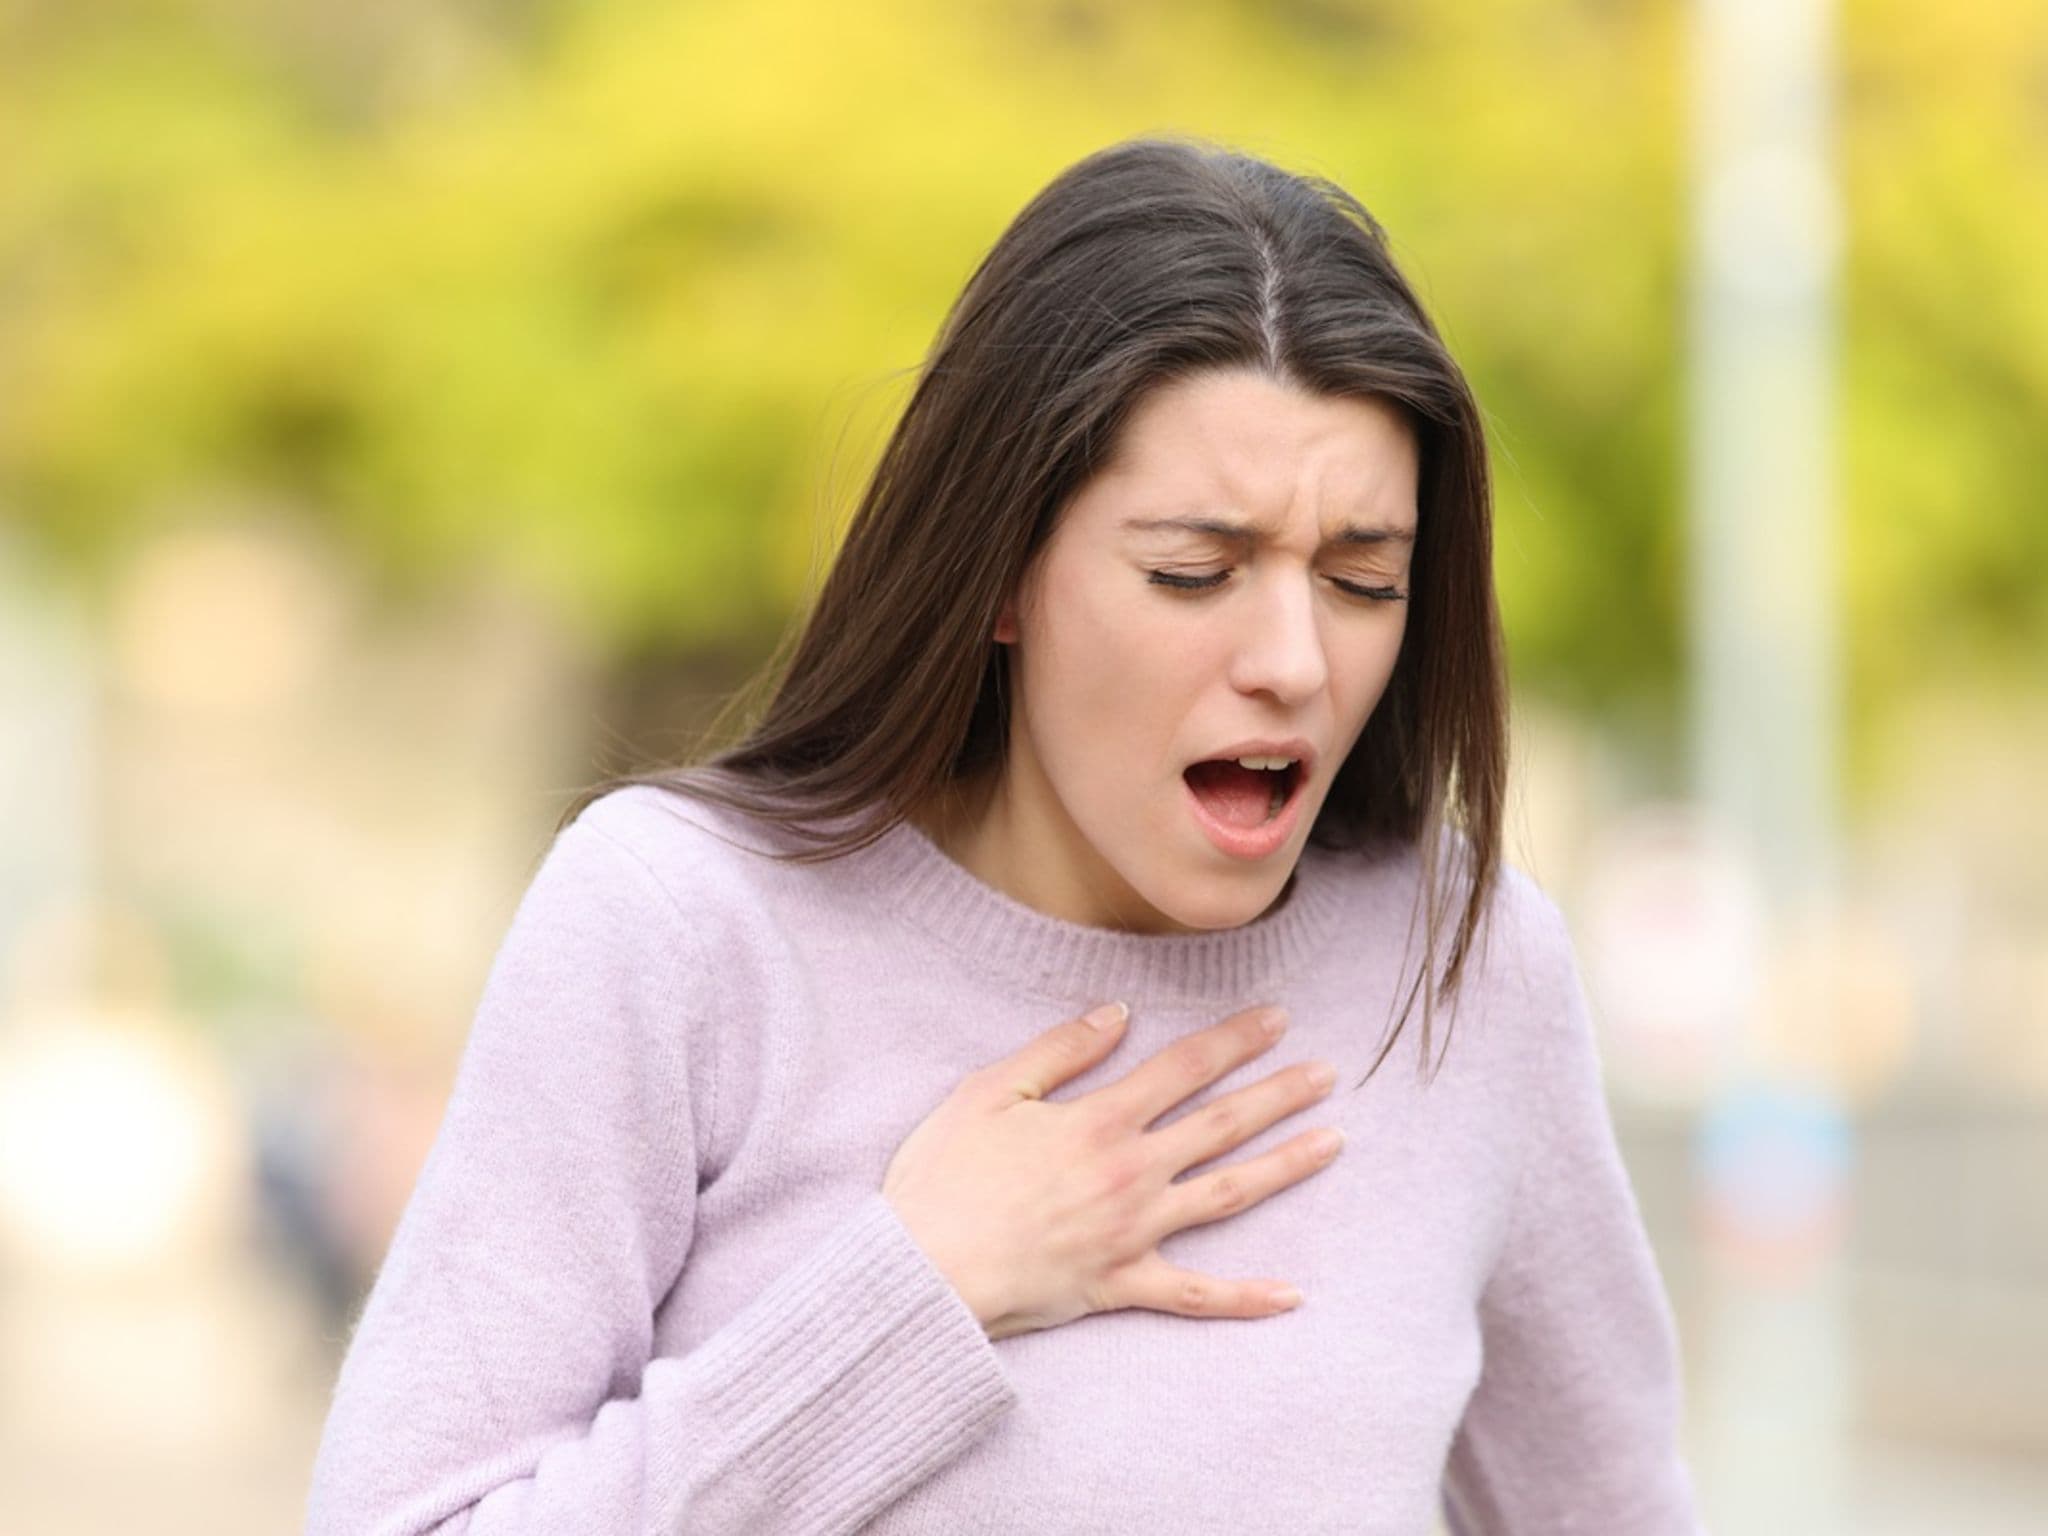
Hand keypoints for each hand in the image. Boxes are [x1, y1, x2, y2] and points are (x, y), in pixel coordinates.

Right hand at [881, 1001, 1342, 1338]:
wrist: (923, 1269)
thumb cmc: (944, 1178)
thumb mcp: (989, 1092)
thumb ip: (1058, 1050)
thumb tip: (1118, 1015)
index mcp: (1099, 1121)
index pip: (1184, 1068)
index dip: (1234, 1039)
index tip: (1277, 1018)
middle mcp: (1131, 1172)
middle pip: (1222, 1123)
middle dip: (1280, 1092)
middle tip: (1329, 1072)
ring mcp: (1134, 1232)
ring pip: (1226, 1194)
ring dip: (1285, 1166)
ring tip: (1334, 1142)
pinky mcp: (1123, 1284)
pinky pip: (1196, 1295)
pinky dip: (1246, 1298)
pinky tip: (1292, 1294)